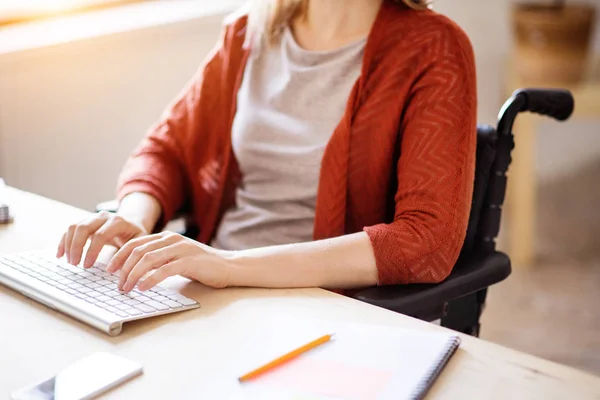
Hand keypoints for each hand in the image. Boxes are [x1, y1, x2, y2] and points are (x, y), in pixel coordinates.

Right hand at [57, 211, 147, 267]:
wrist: (132, 221)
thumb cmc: (135, 235)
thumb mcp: (138, 243)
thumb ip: (129, 254)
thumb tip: (115, 269)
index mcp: (118, 221)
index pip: (100, 235)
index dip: (92, 251)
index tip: (87, 266)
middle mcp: (103, 216)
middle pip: (83, 228)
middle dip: (76, 247)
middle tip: (75, 264)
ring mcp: (93, 217)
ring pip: (74, 227)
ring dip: (68, 245)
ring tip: (70, 262)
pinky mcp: (85, 221)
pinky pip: (70, 229)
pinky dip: (63, 241)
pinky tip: (60, 255)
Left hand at [106, 232, 231, 291]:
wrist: (229, 266)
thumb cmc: (202, 266)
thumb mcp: (177, 258)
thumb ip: (160, 260)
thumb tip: (136, 271)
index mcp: (167, 237)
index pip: (136, 243)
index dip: (120, 256)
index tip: (110, 270)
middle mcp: (172, 240)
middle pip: (138, 251)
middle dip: (123, 268)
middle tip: (117, 284)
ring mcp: (181, 249)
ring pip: (148, 259)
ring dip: (133, 275)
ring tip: (126, 288)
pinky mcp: (189, 261)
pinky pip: (164, 270)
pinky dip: (150, 279)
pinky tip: (142, 288)